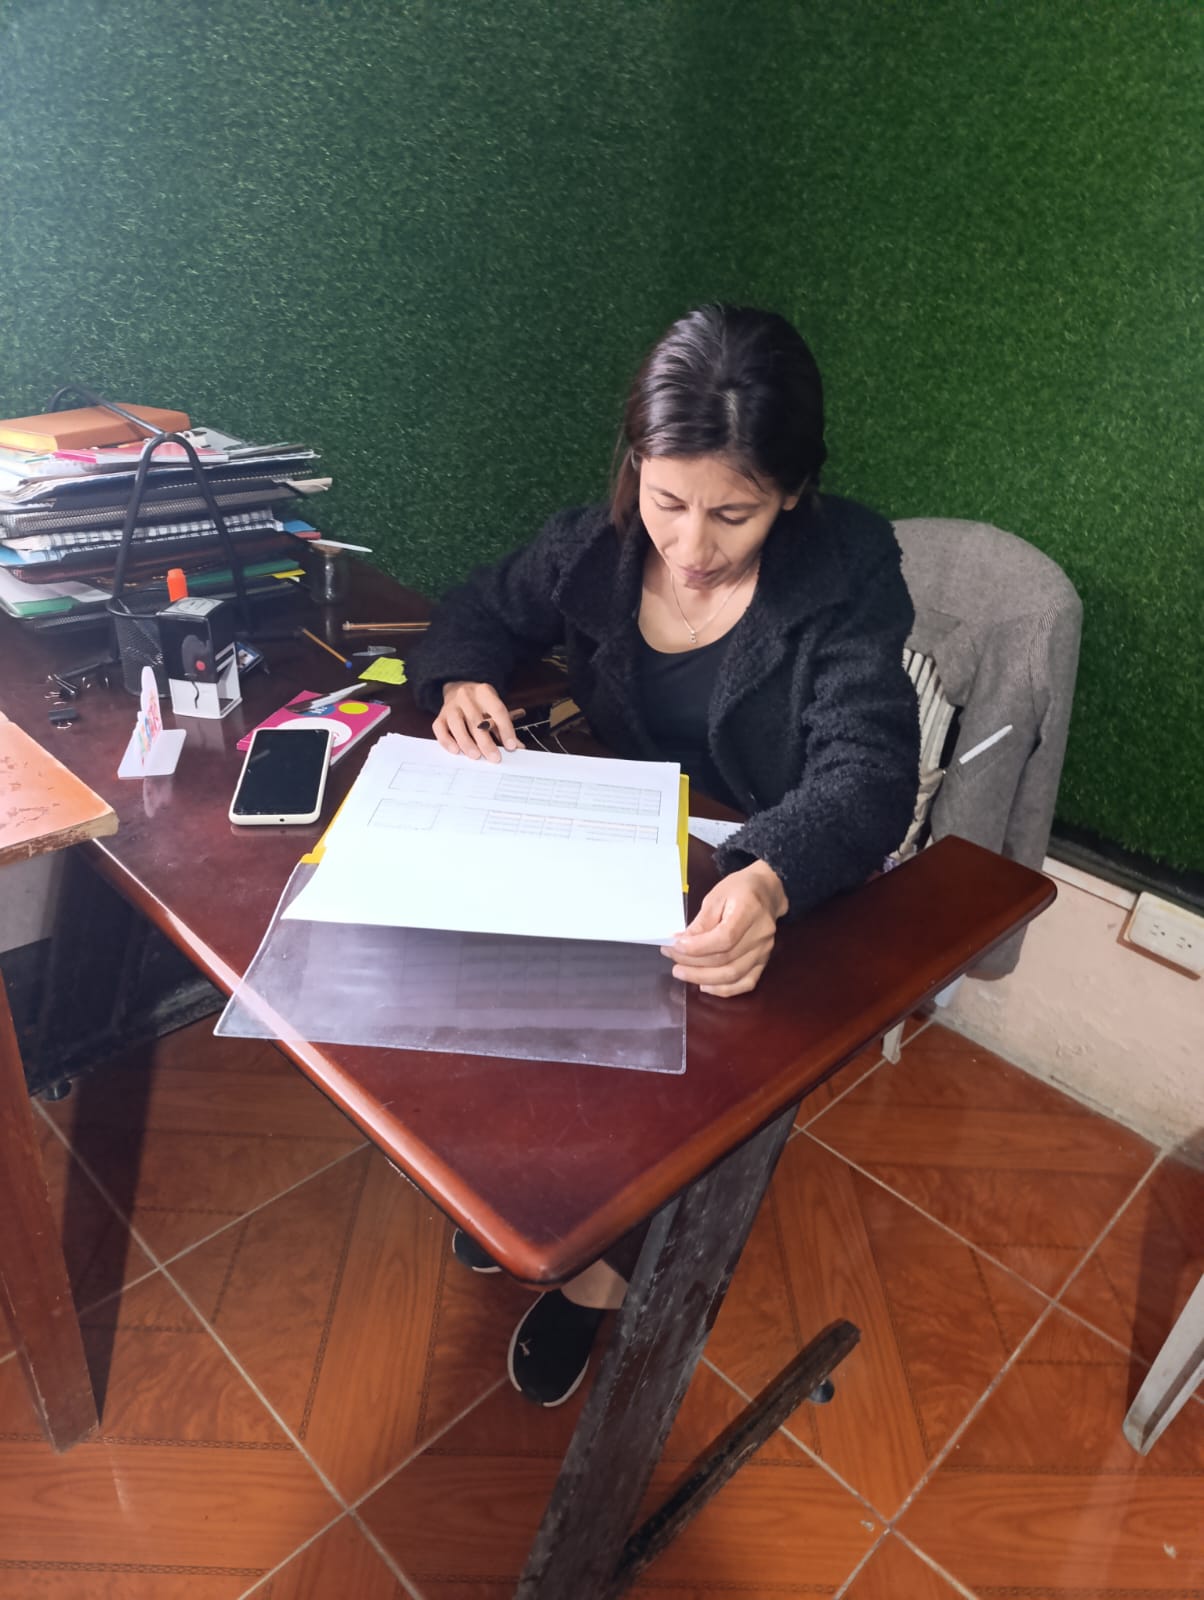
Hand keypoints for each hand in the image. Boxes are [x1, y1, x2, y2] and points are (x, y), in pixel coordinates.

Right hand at [434, 682, 525, 762]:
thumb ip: (504, 728)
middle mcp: (466, 696)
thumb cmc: (479, 703)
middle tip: (494, 757)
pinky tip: (456, 750)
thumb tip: (517, 747)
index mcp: (484, 692)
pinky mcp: (440, 715)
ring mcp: (451, 705)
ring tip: (476, 756)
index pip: (497, 710)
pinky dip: (447, 741)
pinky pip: (440, 728)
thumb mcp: (494, 709)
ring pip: (457, 724)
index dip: (505, 729)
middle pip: (476, 720)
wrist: (458, 689)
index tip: (511, 746)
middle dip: (486, 742)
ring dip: (467, 742)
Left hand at [662, 860, 787, 996]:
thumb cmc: (738, 890)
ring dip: (703, 978)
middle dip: (693, 962)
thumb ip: (701, 922)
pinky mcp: (763, 961)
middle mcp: (761, 935)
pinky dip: (723, 989)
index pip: (725, 938)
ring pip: (733, 975)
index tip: (675, 946)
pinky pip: (745, 983)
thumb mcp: (715, 897)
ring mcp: (764, 951)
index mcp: (749, 910)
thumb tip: (681, 944)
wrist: (767, 892)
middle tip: (671, 957)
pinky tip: (704, 985)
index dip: (698, 947)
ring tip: (680, 972)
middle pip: (726, 959)